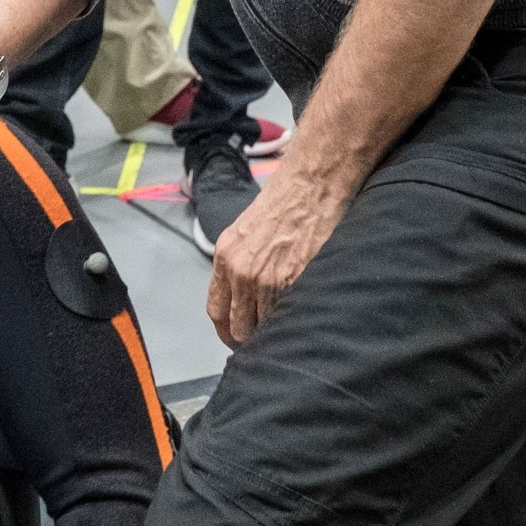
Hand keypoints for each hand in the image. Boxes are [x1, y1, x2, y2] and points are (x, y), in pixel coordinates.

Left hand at [207, 164, 353, 346]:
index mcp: (225, 258)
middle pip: (238, 326)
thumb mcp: (242, 233)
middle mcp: (242, 271)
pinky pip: (288, 315)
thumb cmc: (282, 205)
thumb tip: (239, 298)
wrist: (309, 186)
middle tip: (262, 338)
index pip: (216, 310)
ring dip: (274, 330)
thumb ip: (236, 265)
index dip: (226, 331)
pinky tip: (298, 313)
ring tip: (284, 325)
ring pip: (264, 325)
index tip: (235, 338)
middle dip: (249, 337)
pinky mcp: (296, 280)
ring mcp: (269, 278)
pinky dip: (292, 319)